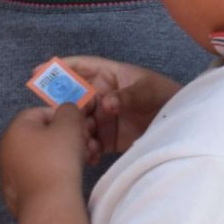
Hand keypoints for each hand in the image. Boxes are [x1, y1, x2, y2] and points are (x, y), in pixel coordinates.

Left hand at [0, 103, 95, 215]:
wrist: (48, 204)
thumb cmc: (58, 159)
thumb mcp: (70, 125)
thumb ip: (69, 110)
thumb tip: (66, 111)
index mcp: (15, 129)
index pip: (41, 112)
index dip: (64, 118)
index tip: (80, 129)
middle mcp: (6, 148)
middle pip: (41, 135)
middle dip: (66, 139)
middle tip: (85, 147)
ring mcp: (9, 172)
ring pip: (41, 156)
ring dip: (62, 156)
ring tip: (82, 163)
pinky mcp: (15, 191)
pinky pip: (36, 174)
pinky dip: (51, 173)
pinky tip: (66, 180)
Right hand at [58, 56, 180, 154]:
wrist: (184, 127)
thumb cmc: (167, 97)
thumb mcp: (148, 91)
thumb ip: (127, 96)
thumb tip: (106, 104)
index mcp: (112, 76)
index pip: (83, 67)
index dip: (62, 67)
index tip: (40, 71)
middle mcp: (103, 96)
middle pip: (76, 98)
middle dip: (66, 109)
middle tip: (62, 120)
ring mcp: (104, 118)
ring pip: (79, 122)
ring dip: (75, 132)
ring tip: (81, 141)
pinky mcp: (108, 139)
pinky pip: (89, 142)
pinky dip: (85, 148)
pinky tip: (88, 155)